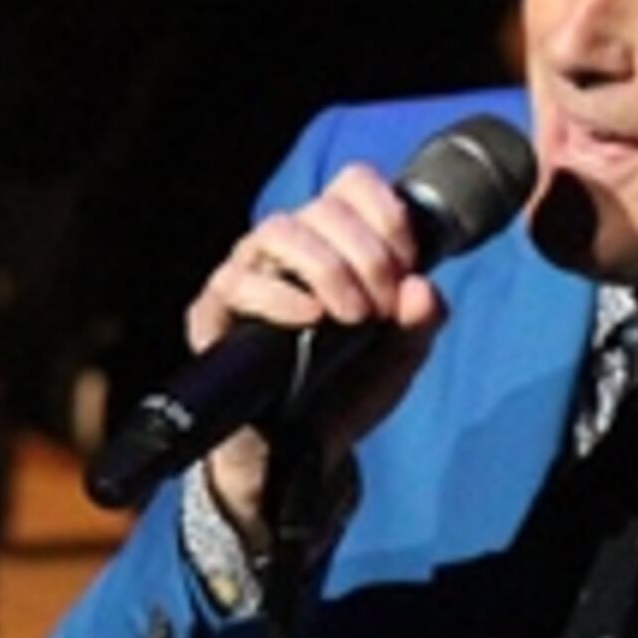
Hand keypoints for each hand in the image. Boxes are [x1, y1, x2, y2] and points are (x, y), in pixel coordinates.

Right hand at [188, 164, 450, 537]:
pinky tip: (310, 318)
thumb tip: (422, 289)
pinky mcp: (214, 312)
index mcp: (335, 243)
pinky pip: (238, 281)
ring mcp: (248, 274)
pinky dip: (279, 296)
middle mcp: (288, 249)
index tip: (409, 258)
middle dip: (368, 254)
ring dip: (328, 267)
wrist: (305, 453)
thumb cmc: (349, 391)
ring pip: (279, 231)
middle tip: (385, 306)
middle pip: (322, 208)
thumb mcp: (400, 359)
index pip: (352, 183)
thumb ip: (421, 324)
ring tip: (353, 315)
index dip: (387, 211)